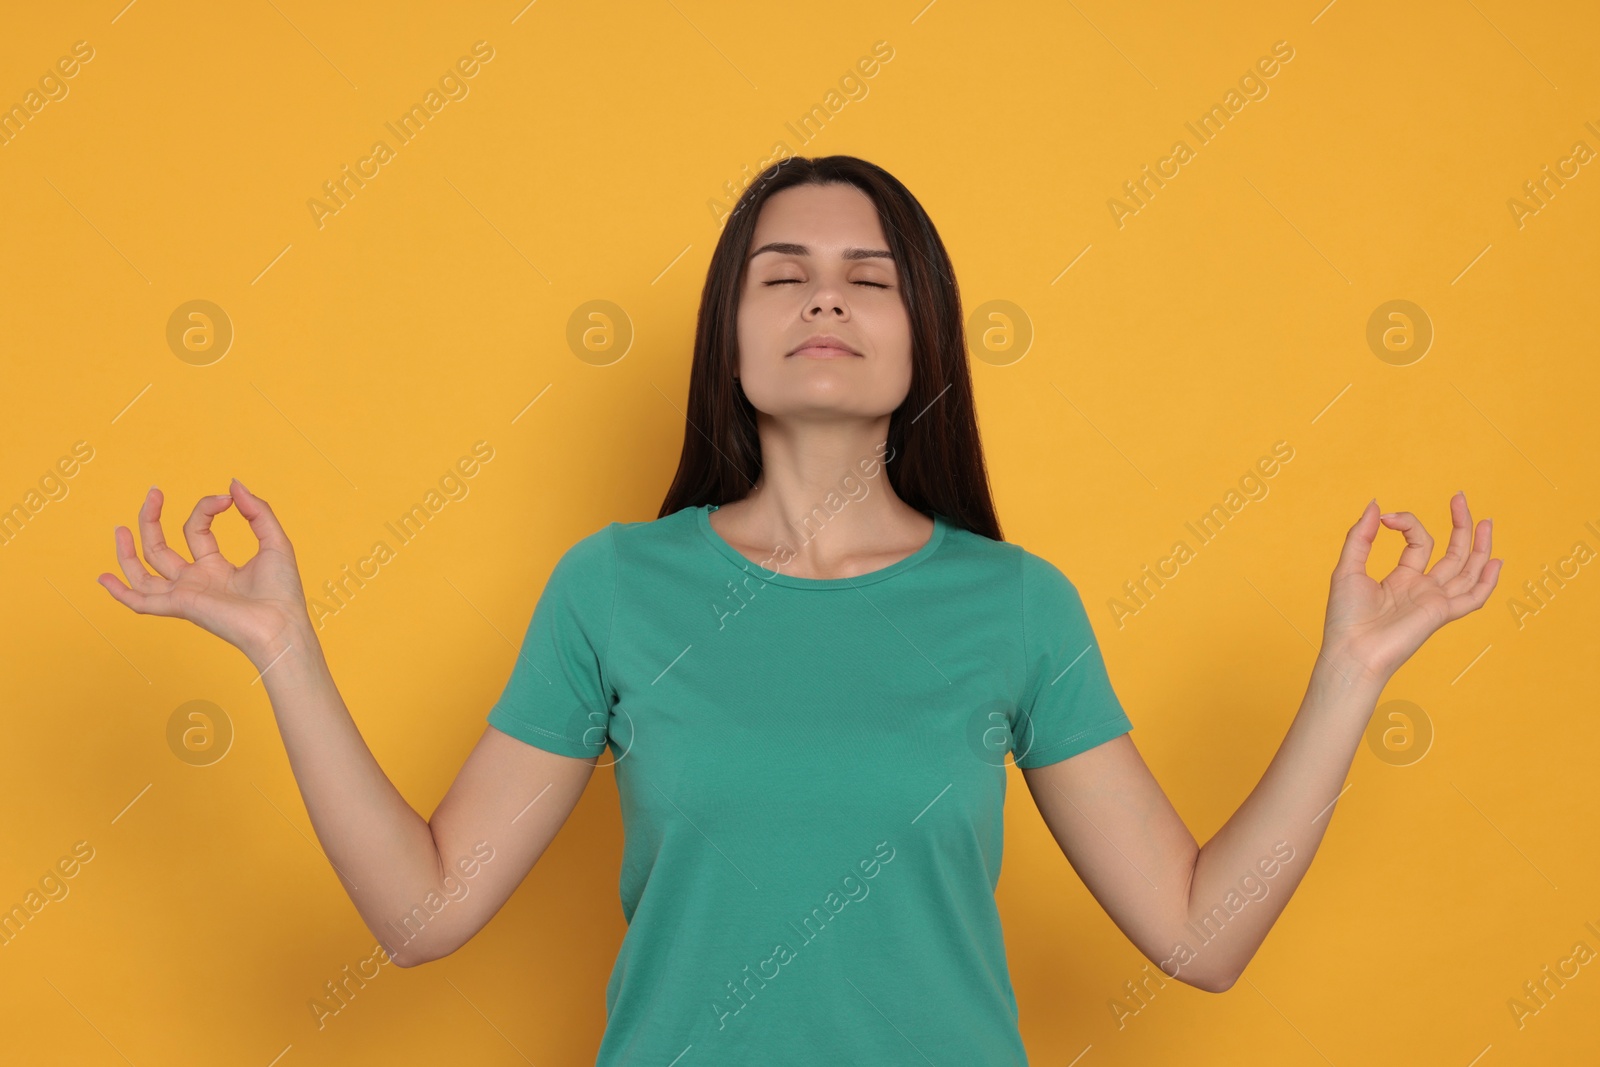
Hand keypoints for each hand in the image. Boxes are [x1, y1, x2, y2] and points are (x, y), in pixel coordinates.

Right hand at [97, 479, 312, 667]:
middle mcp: (196, 581)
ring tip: (120, 528)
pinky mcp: (180, 606)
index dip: (206, 508)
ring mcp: (185, 594)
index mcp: (216, 567)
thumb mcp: (274, 541)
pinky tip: (104, 578)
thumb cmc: (282, 591)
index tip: (226, 498)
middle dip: (152, 519)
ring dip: (128, 552)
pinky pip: (142, 603)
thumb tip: (234, 484)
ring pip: (145, 573)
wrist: (281, 624)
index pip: (196, 530)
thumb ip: (257, 511)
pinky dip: (121, 592)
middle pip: (161, 548)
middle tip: (153, 492)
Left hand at [1320, 492, 1500, 684]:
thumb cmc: (1345, 618)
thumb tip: (1376, 505)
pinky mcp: (1440, 614)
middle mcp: (1422, 589)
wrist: (1351, 652)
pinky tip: (1496, 562)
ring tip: (1486, 521)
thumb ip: (1361, 537)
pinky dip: (1486, 582)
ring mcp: (1434, 601)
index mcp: (1402, 579)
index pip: (1419, 542)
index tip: (1387, 517)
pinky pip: (1472, 599)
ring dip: (1479, 547)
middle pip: (1452, 553)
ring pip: (1467, 571)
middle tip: (1460, 497)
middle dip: (1459, 525)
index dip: (1407, 522)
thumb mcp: (1347, 569)